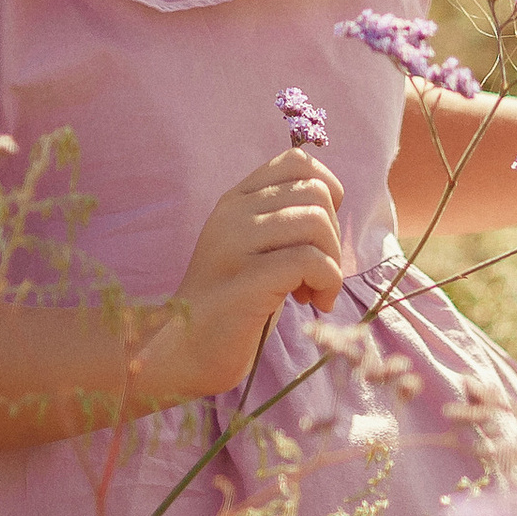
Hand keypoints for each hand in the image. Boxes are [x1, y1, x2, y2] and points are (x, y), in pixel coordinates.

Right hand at [156, 148, 345, 396]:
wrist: (183, 353)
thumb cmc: (233, 305)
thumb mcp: (254, 249)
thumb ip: (281, 219)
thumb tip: (333, 199)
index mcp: (235, 201)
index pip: (295, 162)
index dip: (327, 191)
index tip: (320, 234)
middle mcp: (232, 214)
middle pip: (315, 192)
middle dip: (333, 236)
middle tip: (317, 275)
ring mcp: (235, 244)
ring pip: (316, 221)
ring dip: (332, 262)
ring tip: (314, 292)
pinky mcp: (246, 280)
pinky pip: (310, 260)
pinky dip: (328, 281)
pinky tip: (315, 303)